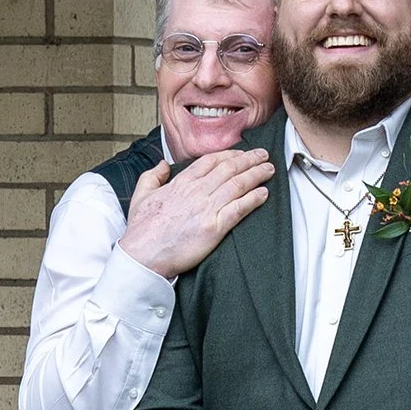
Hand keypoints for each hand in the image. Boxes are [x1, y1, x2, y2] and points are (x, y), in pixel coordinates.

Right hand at [119, 148, 273, 279]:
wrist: (142, 256)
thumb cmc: (141, 231)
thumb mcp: (141, 196)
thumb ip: (152, 176)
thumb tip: (163, 163)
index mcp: (180, 183)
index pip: (210, 161)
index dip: (230, 155)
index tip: (241, 153)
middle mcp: (196, 192)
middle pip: (229, 169)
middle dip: (249, 160)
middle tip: (264, 155)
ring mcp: (206, 209)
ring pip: (237, 185)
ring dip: (256, 175)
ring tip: (269, 170)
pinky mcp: (214, 228)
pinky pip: (239, 209)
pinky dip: (253, 199)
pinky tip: (264, 194)